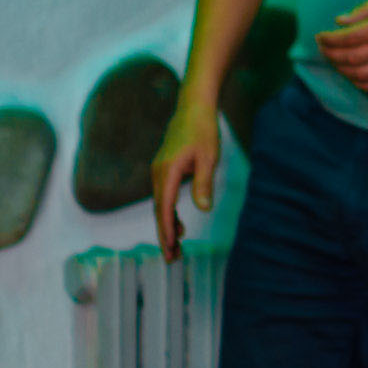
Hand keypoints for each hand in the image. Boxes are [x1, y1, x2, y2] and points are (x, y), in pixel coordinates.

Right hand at [149, 100, 221, 261]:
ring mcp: (159, 172)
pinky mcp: (164, 170)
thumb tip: (203, 209)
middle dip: (165, 235)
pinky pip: (164, 197)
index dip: (166, 229)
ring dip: (167, 227)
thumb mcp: (209, 158)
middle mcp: (158, 173)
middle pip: (159, 211)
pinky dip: (169, 213)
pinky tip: (180, 227)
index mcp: (167, 171)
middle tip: (172, 259)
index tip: (170, 248)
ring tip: (176, 249)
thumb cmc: (203, 131)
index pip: (164, 207)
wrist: (193, 108)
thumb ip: (203, 184)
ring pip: (161, 205)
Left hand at [314, 0, 367, 93]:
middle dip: (331, 55)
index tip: (320, 37)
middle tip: (324, 48)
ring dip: (343, 70)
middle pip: (352, 58)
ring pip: (362, 75)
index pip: (350, 38)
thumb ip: (365, 10)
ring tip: (335, 61)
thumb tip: (340, 22)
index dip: (330, 40)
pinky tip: (353, 74)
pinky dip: (360, 83)